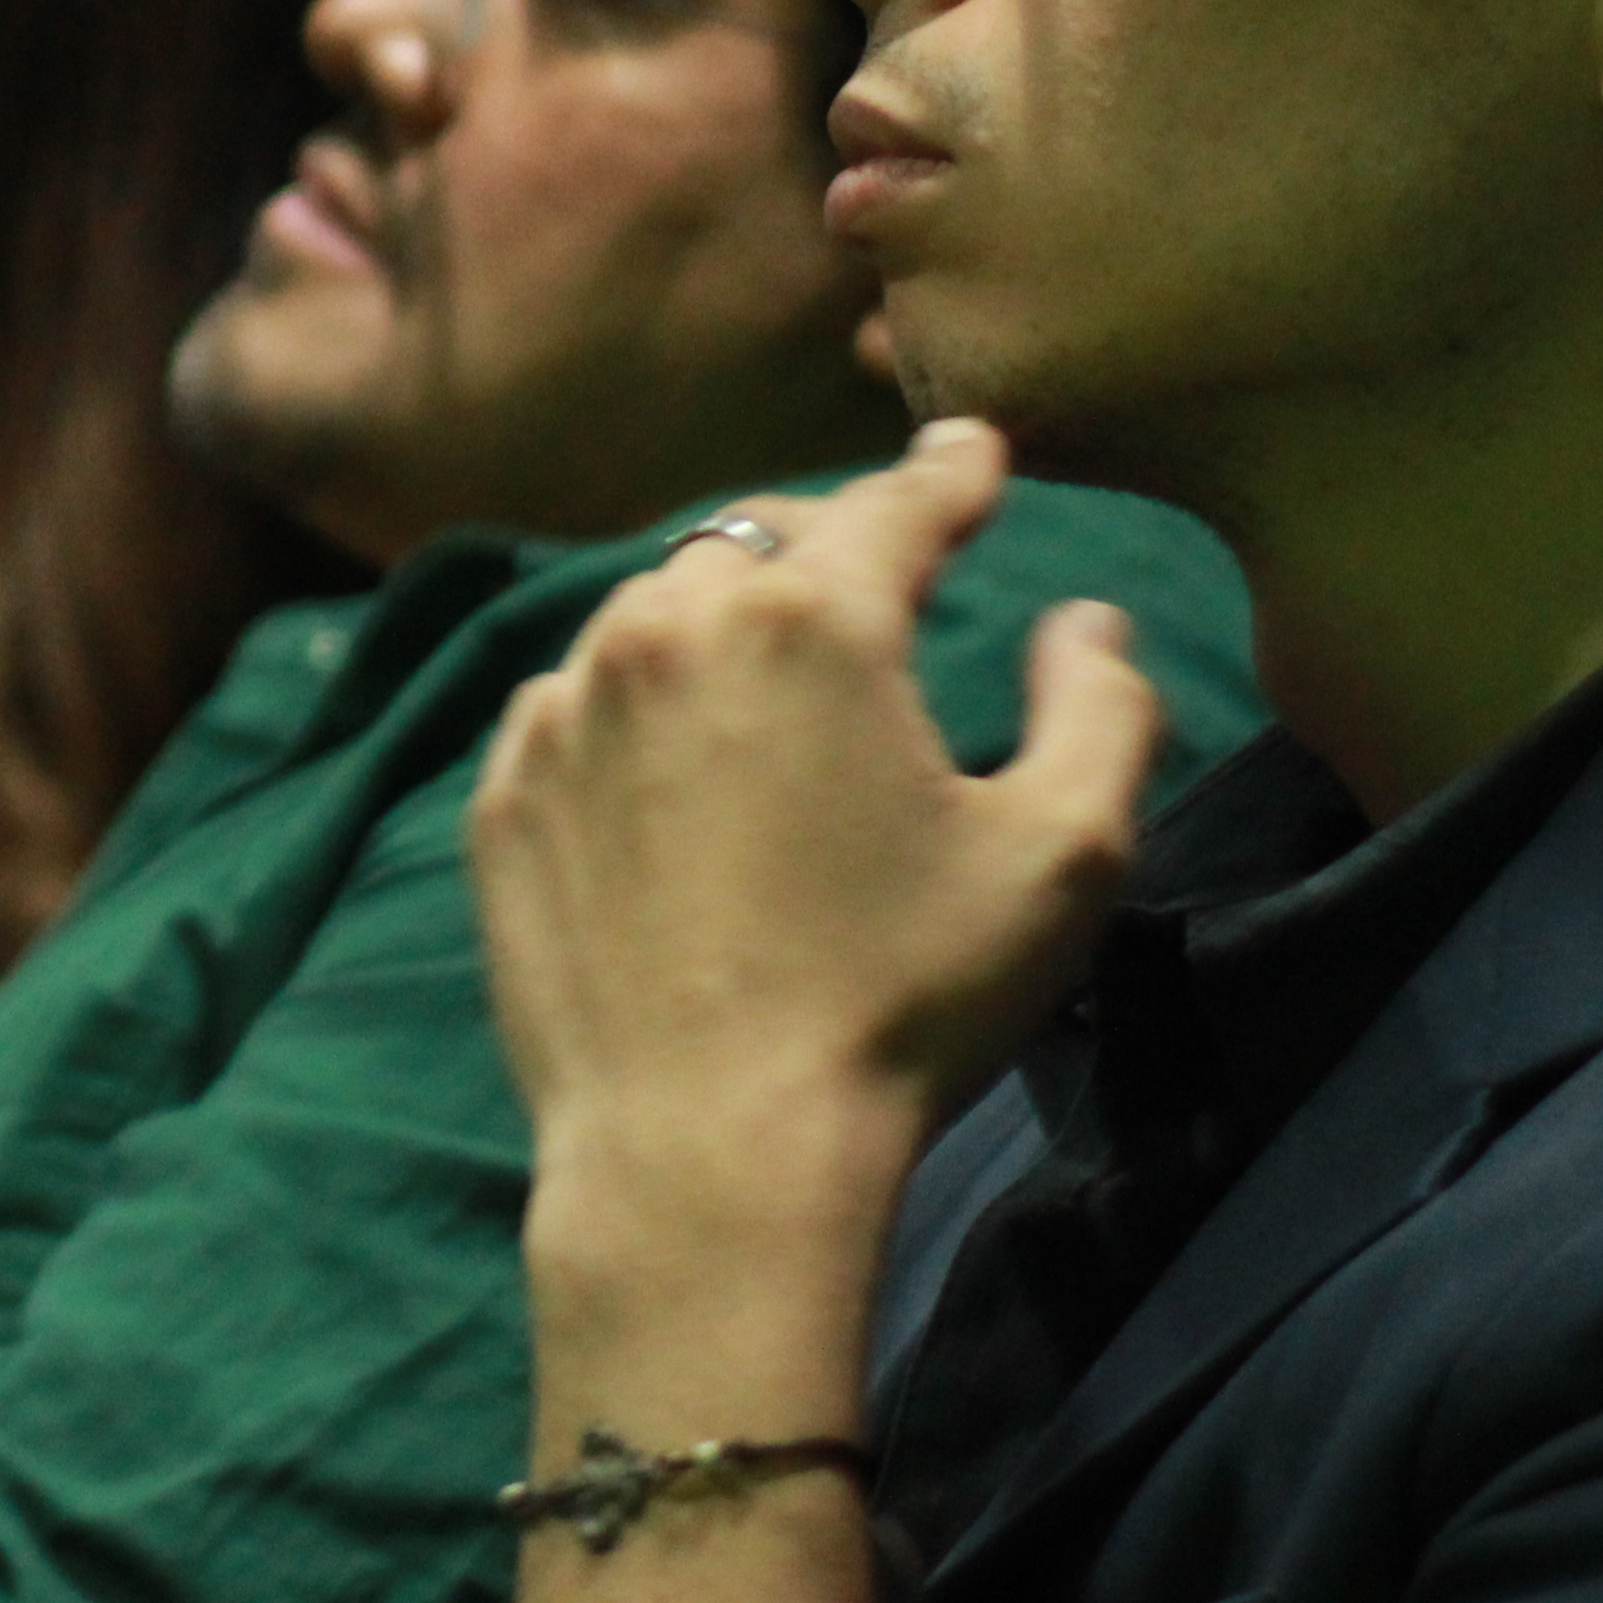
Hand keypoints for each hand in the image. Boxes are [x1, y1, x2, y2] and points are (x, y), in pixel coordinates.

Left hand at [472, 422, 1159, 1260]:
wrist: (706, 1151)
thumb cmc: (903, 1003)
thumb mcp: (1062, 857)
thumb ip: (1101, 709)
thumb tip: (1083, 621)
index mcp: (810, 621)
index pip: (895, 504)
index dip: (948, 472)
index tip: (971, 452)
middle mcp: (667, 629)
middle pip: (760, 539)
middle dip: (828, 544)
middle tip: (879, 571)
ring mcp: (564, 710)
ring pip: (653, 613)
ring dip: (719, 620)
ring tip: (770, 671)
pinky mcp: (502, 794)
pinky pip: (575, 704)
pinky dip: (632, 705)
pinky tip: (673, 766)